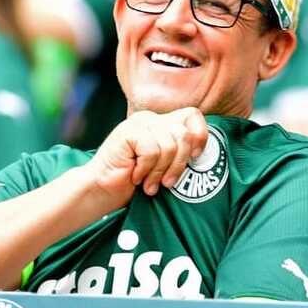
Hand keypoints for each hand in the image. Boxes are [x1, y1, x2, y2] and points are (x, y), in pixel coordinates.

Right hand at [85, 108, 208, 205]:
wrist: (104, 191)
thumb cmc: (135, 183)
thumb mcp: (165, 167)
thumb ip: (180, 154)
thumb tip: (204, 154)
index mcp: (163, 124)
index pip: (193, 116)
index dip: (200, 137)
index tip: (195, 159)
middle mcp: (152, 119)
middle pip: (184, 134)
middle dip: (179, 164)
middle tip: (167, 183)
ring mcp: (139, 123)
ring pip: (170, 145)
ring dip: (161, 172)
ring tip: (149, 184)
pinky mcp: (127, 131)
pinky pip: (152, 150)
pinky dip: (146, 169)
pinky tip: (136, 176)